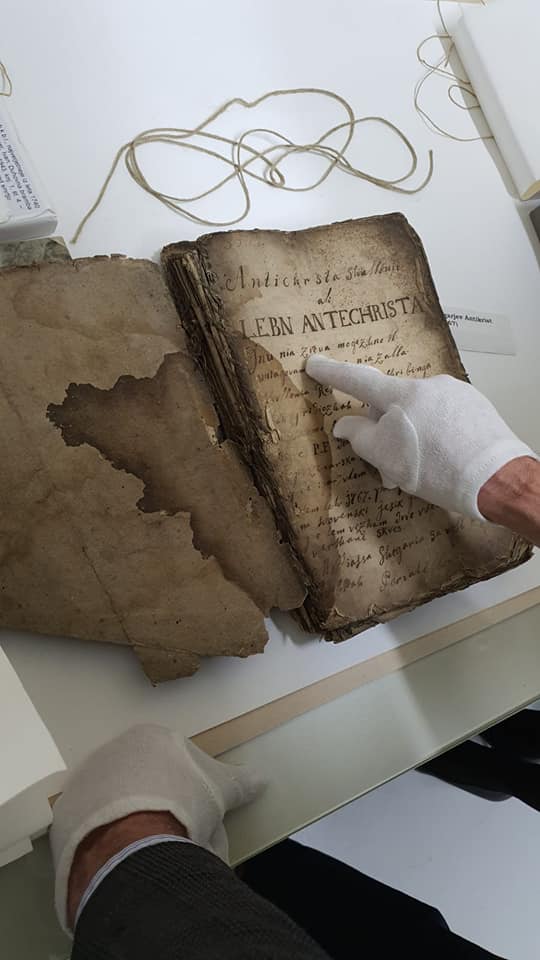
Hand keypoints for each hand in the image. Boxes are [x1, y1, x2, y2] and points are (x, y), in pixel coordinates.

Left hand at [50, 724, 264, 932]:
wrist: (132, 834)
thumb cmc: (183, 799)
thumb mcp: (222, 790)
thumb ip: (241, 782)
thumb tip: (262, 778)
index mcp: (150, 738)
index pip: (172, 762)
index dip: (189, 791)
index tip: (195, 815)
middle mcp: (113, 750)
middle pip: (142, 782)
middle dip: (161, 807)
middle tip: (177, 837)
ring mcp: (86, 780)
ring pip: (115, 804)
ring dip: (133, 824)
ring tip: (152, 854)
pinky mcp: (67, 812)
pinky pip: (92, 828)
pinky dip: (107, 841)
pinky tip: (123, 861)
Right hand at [306, 355, 534, 518]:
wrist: (496, 478)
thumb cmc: (437, 469)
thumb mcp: (386, 458)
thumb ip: (360, 437)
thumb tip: (346, 425)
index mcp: (402, 394)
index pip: (358, 380)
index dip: (332, 373)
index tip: (315, 363)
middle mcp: (429, 385)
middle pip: (392, 404)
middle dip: (385, 431)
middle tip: (388, 465)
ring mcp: (455, 394)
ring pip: (418, 413)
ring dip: (410, 437)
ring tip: (420, 470)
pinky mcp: (475, 406)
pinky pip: (442, 417)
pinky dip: (435, 436)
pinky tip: (443, 460)